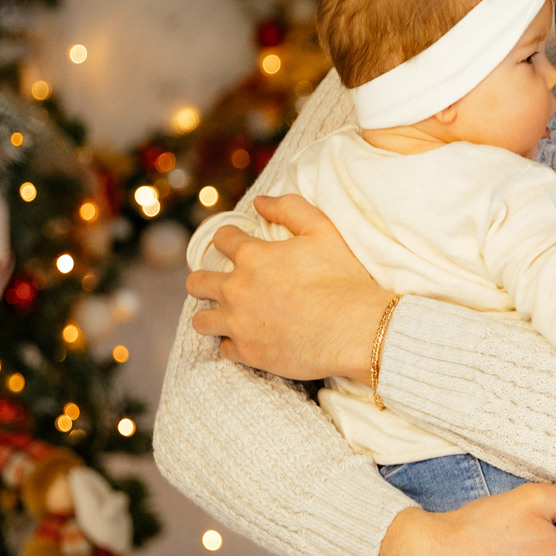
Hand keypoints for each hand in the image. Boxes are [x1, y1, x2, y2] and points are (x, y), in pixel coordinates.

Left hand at [186, 194, 390, 380]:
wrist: (358, 330)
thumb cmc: (343, 278)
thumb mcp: (323, 230)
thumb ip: (289, 208)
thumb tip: (259, 202)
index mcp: (252, 256)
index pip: (220, 239)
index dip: (229, 239)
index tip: (236, 245)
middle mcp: (237, 289)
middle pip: (197, 282)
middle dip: (205, 280)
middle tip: (223, 284)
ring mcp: (239, 324)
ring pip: (201, 320)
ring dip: (211, 315)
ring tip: (226, 316)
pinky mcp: (249, 353)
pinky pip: (224, 349)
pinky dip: (234, 344)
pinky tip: (249, 339)